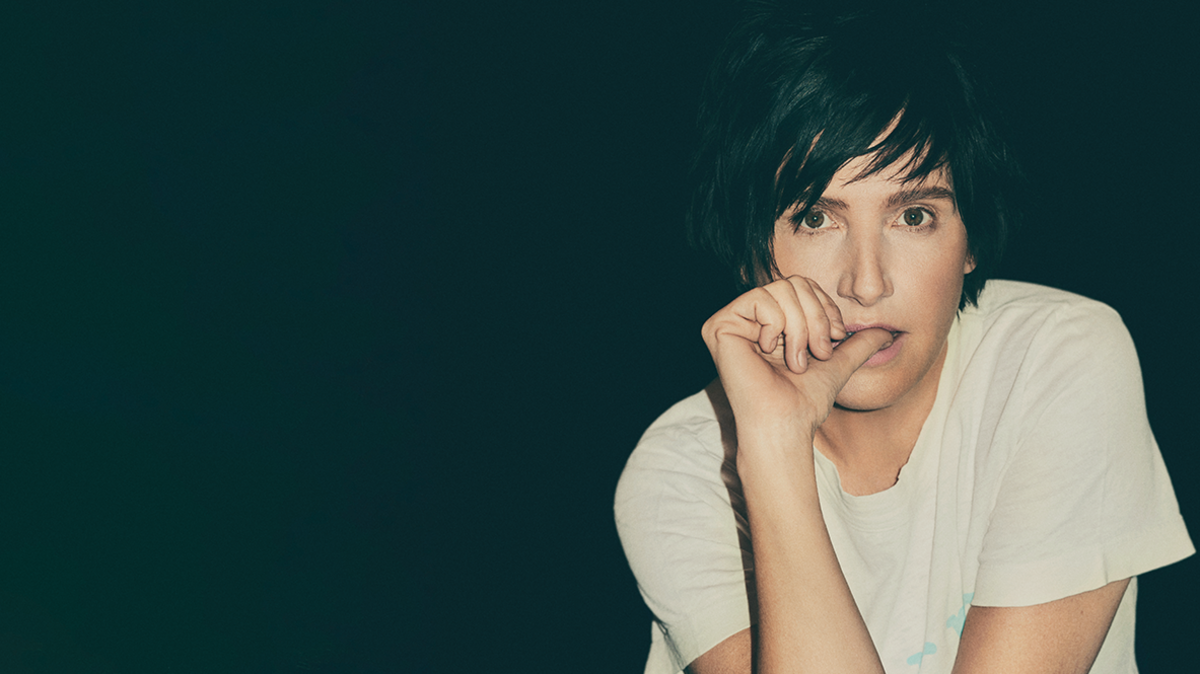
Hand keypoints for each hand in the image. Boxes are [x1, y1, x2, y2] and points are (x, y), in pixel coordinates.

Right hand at [701, 276, 893, 440]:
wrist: (787, 423)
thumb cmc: (805, 401)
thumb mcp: (837, 364)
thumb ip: (857, 345)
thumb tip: (887, 332)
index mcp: (769, 322)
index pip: (801, 285)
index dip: (825, 307)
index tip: (835, 339)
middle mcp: (747, 318)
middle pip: (792, 282)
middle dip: (815, 318)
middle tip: (817, 353)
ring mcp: (731, 321)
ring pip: (779, 290)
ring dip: (800, 328)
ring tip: (797, 360)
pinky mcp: (719, 326)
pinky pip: (761, 299)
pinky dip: (778, 326)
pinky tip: (771, 352)